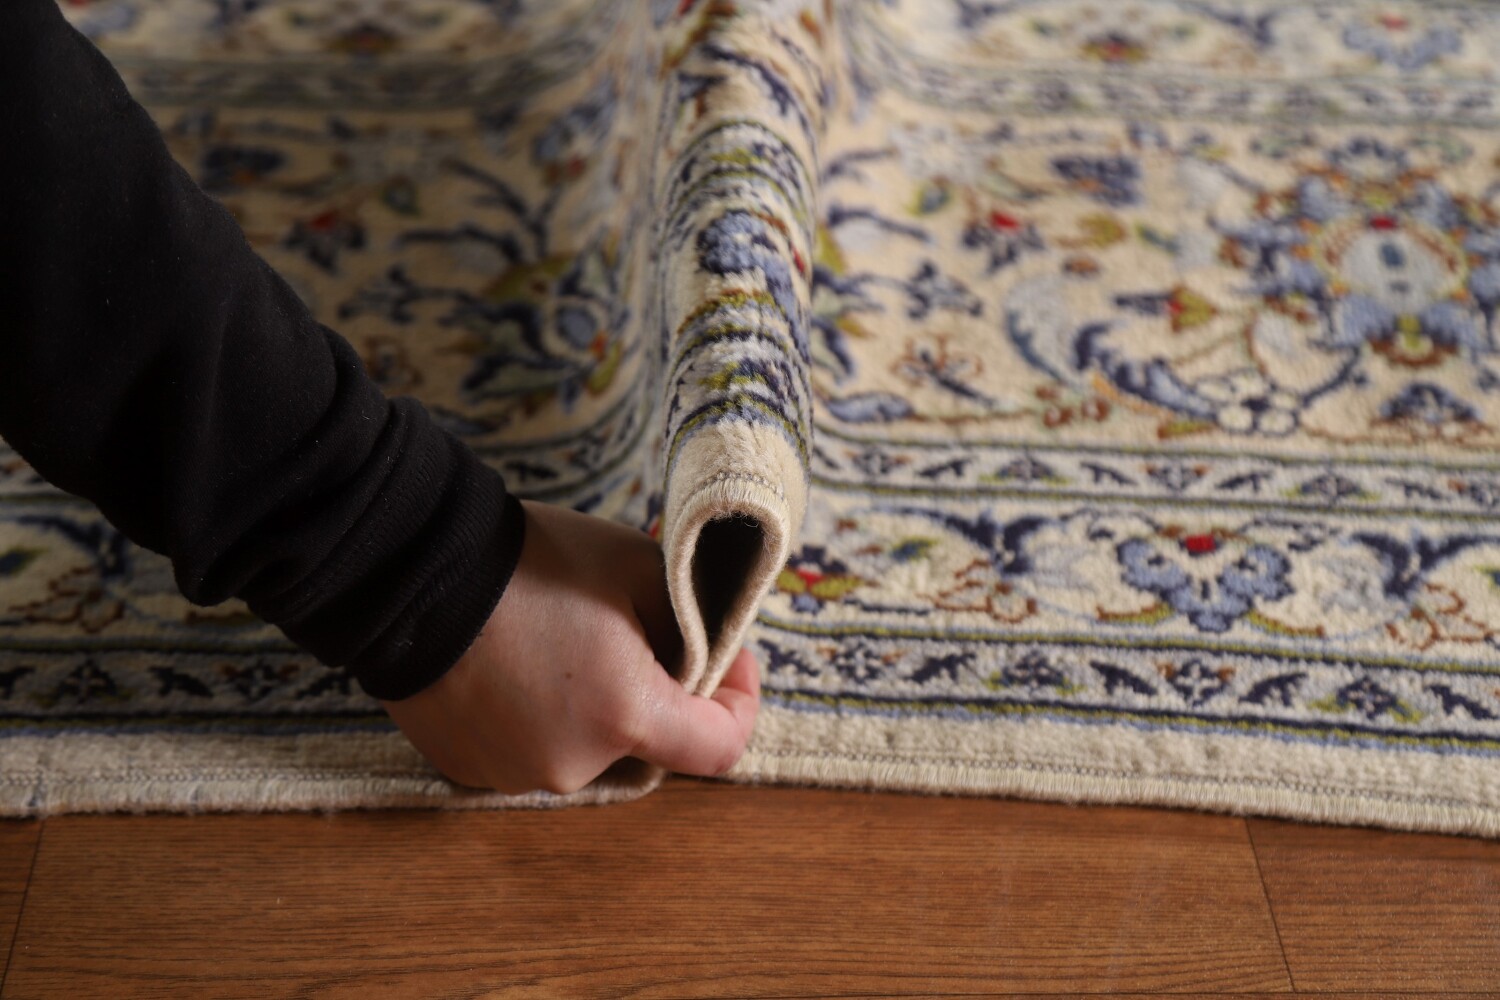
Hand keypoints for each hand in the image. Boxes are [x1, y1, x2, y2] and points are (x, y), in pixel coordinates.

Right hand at [379, 499, 760, 794]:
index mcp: (624, 716)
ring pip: (588, 747)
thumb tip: (709, 649)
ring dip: (595, 706)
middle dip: (657, 692)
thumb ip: (692, 618)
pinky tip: (518, 660)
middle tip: (637, 629)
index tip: (732, 658)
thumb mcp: (638, 566)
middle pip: (648, 742)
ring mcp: (513, 775)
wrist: (408, 569)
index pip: (720, 748)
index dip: (739, 701)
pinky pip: (530, 749)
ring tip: (565, 639)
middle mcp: (572, 765)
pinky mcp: (469, 770)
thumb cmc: (529, 561)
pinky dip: (540, 716)